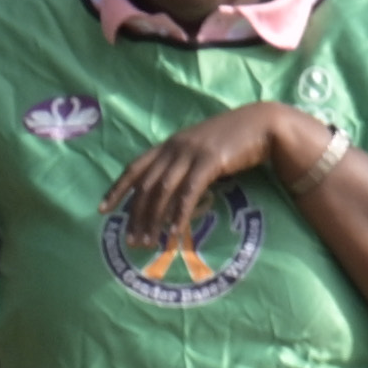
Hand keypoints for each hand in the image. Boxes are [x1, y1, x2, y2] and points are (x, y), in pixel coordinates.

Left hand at [110, 101, 330, 251]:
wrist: (264, 124)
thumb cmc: (235, 139)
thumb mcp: (202, 149)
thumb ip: (185, 164)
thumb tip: (172, 190)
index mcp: (170, 143)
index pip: (135, 167)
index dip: (118, 189)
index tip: (103, 209)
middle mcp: (175, 147)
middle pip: (146, 185)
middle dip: (135, 215)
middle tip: (130, 241)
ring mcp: (191, 153)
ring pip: (163, 191)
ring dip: (153, 220)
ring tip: (147, 243)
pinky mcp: (210, 161)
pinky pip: (188, 193)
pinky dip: (178, 215)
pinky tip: (174, 233)